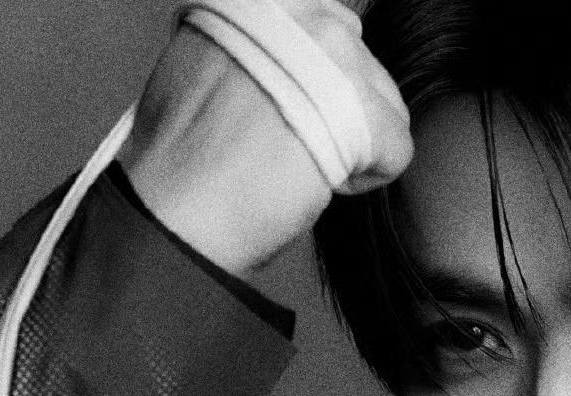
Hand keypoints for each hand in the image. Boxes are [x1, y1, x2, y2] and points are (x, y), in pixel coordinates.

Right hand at [121, 1, 412, 281]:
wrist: (173, 201)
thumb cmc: (177, 154)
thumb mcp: (204, 60)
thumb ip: (252, 47)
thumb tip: (285, 68)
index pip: (320, 23)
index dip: (311, 76)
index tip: (286, 109)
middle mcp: (301, 9)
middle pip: (357, 59)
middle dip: (340, 106)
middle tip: (297, 147)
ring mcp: (335, 53)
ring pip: (384, 101)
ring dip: (355, 140)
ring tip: (305, 169)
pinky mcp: (361, 108)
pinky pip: (397, 147)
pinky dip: (368, 179)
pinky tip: (323, 188)